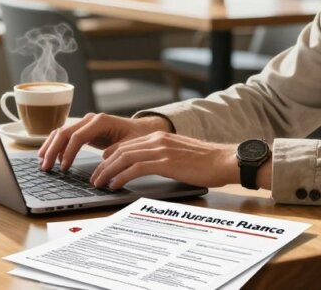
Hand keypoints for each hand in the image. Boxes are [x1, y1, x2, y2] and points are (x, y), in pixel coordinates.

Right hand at [38, 113, 171, 170]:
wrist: (140, 129)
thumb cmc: (137, 137)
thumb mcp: (131, 145)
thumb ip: (118, 151)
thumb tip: (103, 160)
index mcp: (101, 121)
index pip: (78, 136)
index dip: (68, 152)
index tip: (64, 167)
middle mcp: (90, 119)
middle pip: (64, 132)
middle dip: (52, 150)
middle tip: (45, 167)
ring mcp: (85, 123)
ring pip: (61, 132)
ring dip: (50, 147)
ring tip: (43, 162)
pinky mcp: (82, 130)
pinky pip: (64, 135)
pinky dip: (55, 145)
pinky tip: (51, 157)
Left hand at [89, 132, 238, 189]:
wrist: (225, 160)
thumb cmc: (207, 162)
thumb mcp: (180, 155)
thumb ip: (163, 157)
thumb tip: (149, 168)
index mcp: (160, 136)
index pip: (127, 144)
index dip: (110, 155)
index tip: (102, 166)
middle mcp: (157, 139)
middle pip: (121, 150)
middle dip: (104, 165)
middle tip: (95, 178)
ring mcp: (161, 150)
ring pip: (124, 158)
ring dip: (108, 171)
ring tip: (99, 183)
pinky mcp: (165, 162)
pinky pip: (135, 168)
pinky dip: (121, 177)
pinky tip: (115, 185)